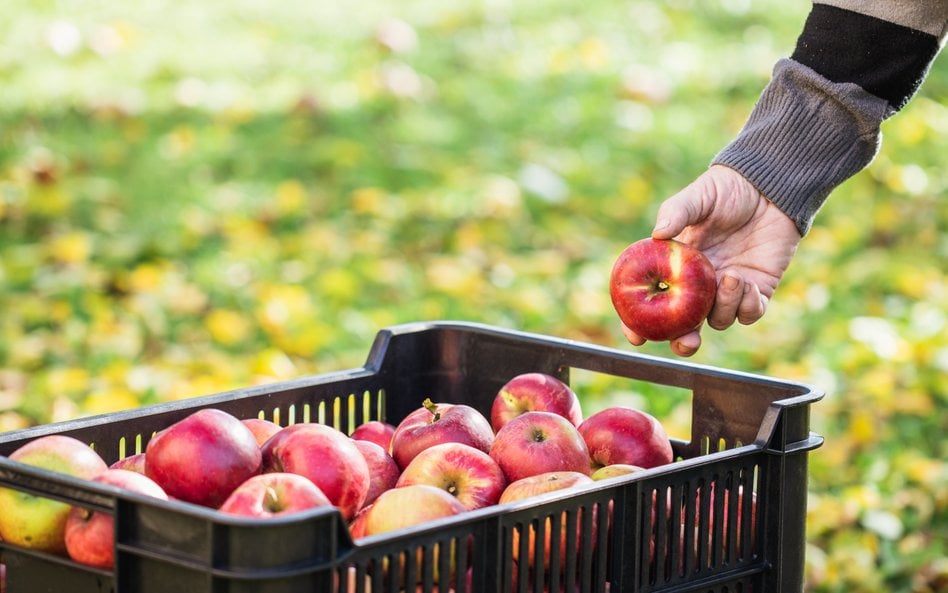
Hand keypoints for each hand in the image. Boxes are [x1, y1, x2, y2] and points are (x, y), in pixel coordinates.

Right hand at [622, 165, 801, 355]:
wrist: (768, 187)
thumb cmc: (727, 190)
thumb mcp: (698, 197)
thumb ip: (676, 213)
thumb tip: (657, 234)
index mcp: (677, 268)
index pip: (653, 302)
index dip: (641, 323)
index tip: (635, 336)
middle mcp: (700, 285)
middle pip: (686, 325)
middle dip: (684, 341)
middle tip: (686, 341)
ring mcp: (729, 289)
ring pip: (720, 320)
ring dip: (723, 307)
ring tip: (731, 276)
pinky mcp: (758, 289)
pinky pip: (750, 312)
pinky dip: (747, 305)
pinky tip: (745, 281)